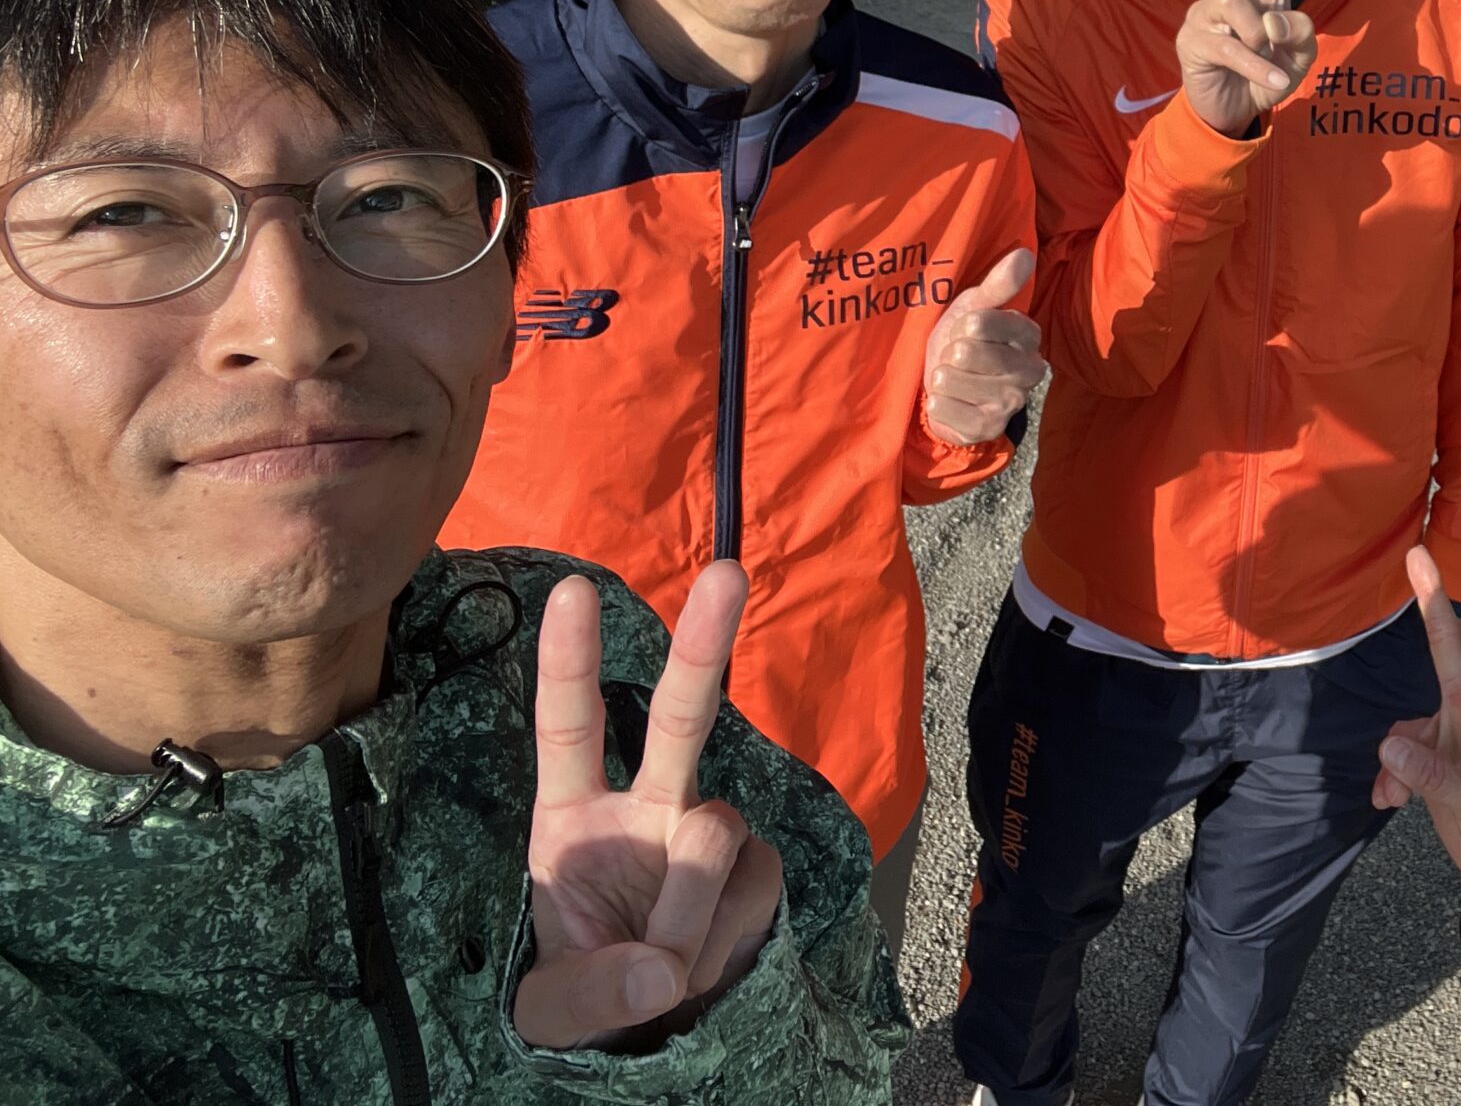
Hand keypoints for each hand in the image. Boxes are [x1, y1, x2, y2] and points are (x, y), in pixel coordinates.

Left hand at [517, 563, 781, 1050]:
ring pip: (713, 836)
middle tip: (726, 573)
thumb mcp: (551, 1017)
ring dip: (689, 917)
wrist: (657, 1038)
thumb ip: (589, 992)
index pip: (570, 730)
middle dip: (703, 643)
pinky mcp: (759, 867)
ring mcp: (708, 831)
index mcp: (572, 822)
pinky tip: (709, 969)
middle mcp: (647, 807)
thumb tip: (660, 970)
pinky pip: (752, 886)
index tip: (573, 591)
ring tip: (670, 975)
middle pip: (682, 714)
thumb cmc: (587, 1003)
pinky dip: (726, 938)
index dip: (570, 663)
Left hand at [922, 247, 1044, 444]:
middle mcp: (1030, 370)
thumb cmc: (962, 341)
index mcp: (1028, 334)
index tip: (967, 331)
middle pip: (964, 352)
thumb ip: (999, 284)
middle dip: (949, 353)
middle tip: (958, 358)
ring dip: (942, 378)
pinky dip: (938, 403)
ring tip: (954, 379)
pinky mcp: (989, 429)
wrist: (949, 390)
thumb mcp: (973, 308)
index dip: (962, 326)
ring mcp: (1011, 402)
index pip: (979, 321)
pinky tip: (950, 401)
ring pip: (951, 379)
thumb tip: (1024, 253)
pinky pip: (944, 408)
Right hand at [1169, 0, 1318, 138]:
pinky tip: (1273, 83)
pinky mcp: (1194, 42)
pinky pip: (1236, 48)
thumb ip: (1299, 30)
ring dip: (1263, 37)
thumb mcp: (1299, 51)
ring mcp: (1207, 12)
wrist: (1236, 111)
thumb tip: (1272, 20)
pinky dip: (1261, 69)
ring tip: (1269, 60)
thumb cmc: (1268, 69)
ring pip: (1236, 2)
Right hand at [1374, 550, 1460, 925]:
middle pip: (1448, 649)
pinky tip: (1389, 803)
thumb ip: (1435, 776)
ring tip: (1394, 796)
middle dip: (1433, 602)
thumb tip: (1388, 746)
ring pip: (1407, 719)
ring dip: (1394, 752)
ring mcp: (1452, 737)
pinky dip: (1389, 777)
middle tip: (1418, 552)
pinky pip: (1398, 757)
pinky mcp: (1434, 765)